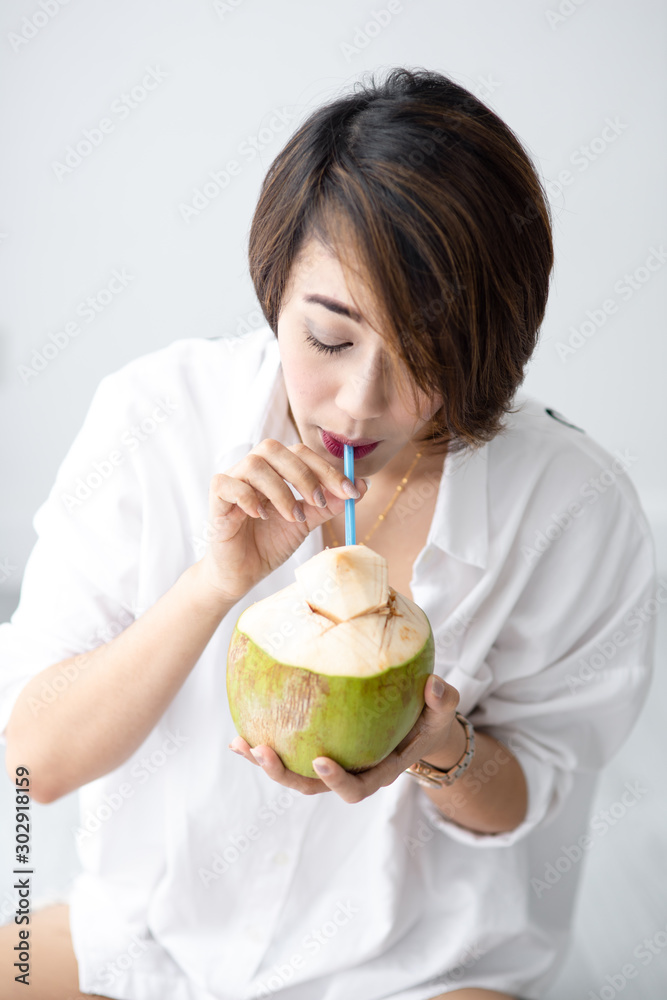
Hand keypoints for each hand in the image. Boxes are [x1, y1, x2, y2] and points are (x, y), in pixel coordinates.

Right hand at [198, 438, 368, 604]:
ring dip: (280, 491)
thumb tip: (361, 485)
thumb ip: (329, 504)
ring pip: (254, 465)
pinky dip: (248, 497)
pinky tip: (262, 516)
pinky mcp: (216, 499)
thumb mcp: (306, 522)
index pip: (301, 453)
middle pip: (275, 449)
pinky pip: (228, 484)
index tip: (351, 491)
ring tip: (292, 518)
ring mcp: (232, 481)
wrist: (241, 573)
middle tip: (319, 503)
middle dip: (304, 474)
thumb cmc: (269, 544)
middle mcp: (253, 469)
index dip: (327, 469)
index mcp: (275, 470)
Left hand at [228, 674, 460, 801]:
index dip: (336, 781)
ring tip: (240, 744)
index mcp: (378, 772)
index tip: (319, 761)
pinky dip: (261, 744)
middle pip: (312, 787)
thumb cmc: (429, 718)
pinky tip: (239, 730)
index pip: (355, 788)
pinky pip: (286, 750)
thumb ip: (442, 701)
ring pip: (292, 773)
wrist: (417, 723)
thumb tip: (435, 685)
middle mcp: (349, 772)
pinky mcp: (313, 748)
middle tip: (262, 752)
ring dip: (264, 762)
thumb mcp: (442, 711)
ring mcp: (329, 762)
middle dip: (284, 775)